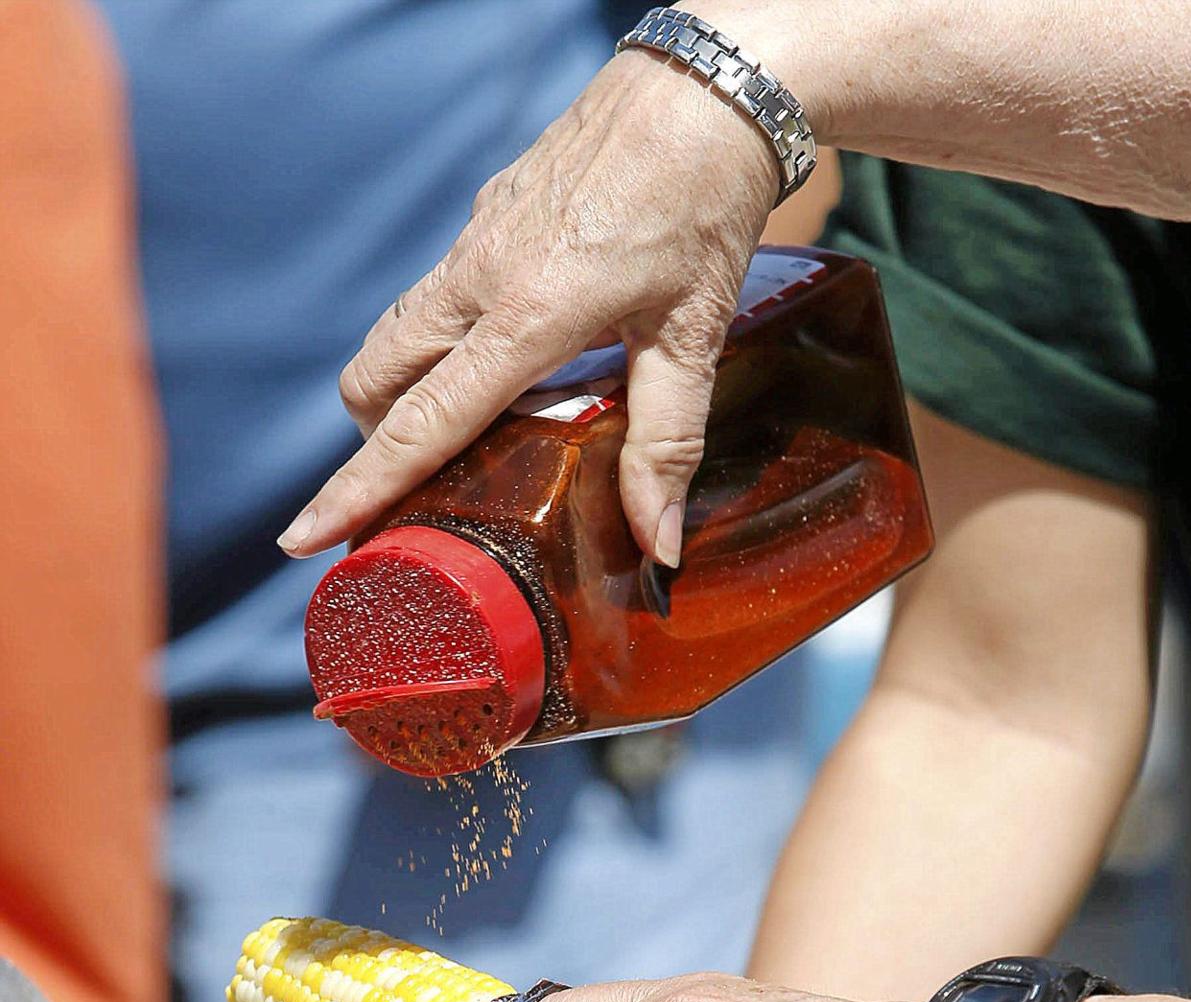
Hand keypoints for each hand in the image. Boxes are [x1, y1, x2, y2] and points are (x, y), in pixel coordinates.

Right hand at [278, 47, 776, 563]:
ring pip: (393, 336)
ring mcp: (474, 244)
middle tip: (415, 493)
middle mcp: (478, 279)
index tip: (304, 536)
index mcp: (524, 315)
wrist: (704, 85)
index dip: (359, 488)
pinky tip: (508, 361)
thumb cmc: (703, 204)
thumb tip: (658, 544)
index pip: (419, 423)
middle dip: (374, 448)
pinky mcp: (484, 219)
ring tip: (466, 434)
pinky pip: (433, 299)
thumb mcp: (693, 336)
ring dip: (402, 395)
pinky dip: (440, 348)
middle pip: (373, 381)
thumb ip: (666, 445)